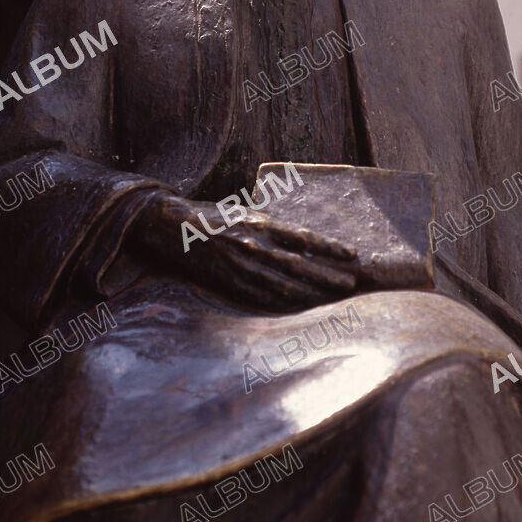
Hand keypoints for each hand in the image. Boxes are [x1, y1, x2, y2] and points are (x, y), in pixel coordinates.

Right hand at [137, 195, 358, 309]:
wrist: (168, 226)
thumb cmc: (210, 217)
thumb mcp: (243, 215)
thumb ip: (268, 227)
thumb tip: (300, 240)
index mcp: (258, 223)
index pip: (302, 237)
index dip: (329, 247)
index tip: (352, 254)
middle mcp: (252, 244)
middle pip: (299, 265)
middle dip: (328, 275)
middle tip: (353, 283)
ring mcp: (240, 266)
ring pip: (284, 285)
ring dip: (313, 292)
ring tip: (335, 296)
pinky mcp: (228, 282)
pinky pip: (263, 297)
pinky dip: (286, 302)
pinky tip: (304, 306)